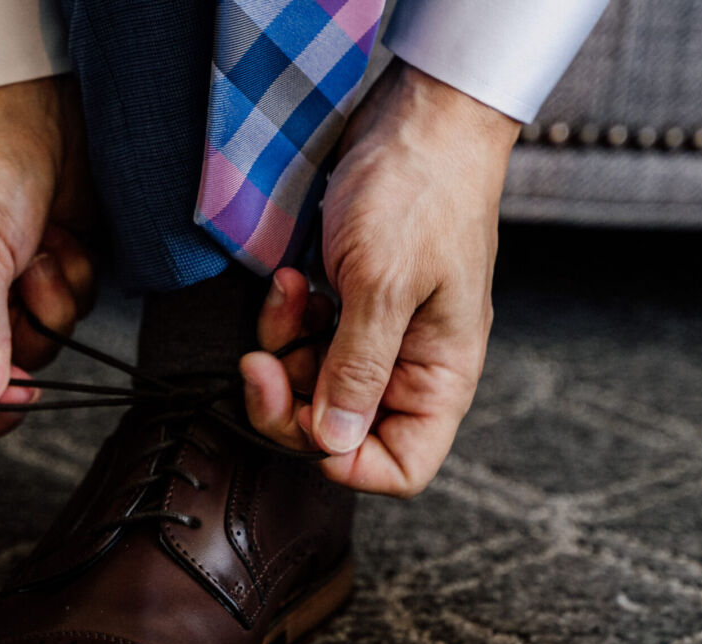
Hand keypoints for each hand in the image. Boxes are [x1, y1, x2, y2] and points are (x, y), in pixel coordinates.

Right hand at [0, 76, 96, 437]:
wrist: (37, 103)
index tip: (4, 395)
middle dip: (20, 341)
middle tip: (25, 298)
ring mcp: (3, 286)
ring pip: (39, 343)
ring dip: (51, 302)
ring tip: (39, 250)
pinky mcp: (48, 272)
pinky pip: (71, 311)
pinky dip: (74, 278)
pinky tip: (61, 239)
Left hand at [240, 61, 519, 496]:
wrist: (418, 118)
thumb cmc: (422, 192)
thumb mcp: (384, 284)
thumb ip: (355, 369)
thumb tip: (331, 442)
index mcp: (440, 378)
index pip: (400, 467)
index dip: (348, 464)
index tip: (306, 426)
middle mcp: (409, 368)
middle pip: (340, 432)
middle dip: (291, 401)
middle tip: (261, 362)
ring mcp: (377, 337)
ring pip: (311, 386)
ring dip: (284, 349)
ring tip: (287, 294)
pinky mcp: (348, 306)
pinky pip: (305, 342)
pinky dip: (288, 319)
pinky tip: (290, 280)